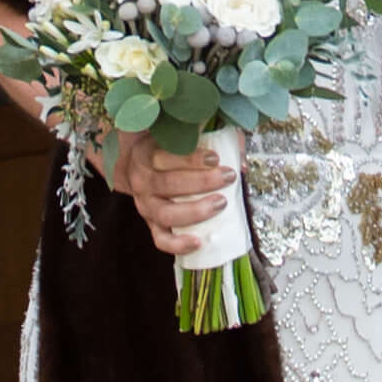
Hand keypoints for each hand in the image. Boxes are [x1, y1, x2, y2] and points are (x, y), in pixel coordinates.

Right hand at [105, 130, 233, 261]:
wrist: (139, 169)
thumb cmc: (168, 151)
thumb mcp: (179, 137)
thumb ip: (210, 138)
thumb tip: (242, 162)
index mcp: (146, 154)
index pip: (165, 156)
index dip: (191, 159)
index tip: (216, 158)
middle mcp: (142, 181)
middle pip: (169, 183)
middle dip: (202, 181)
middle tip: (228, 177)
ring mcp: (145, 206)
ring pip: (166, 213)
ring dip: (195, 211)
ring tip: (221, 203)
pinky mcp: (151, 225)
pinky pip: (161, 240)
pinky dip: (178, 244)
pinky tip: (199, 242)